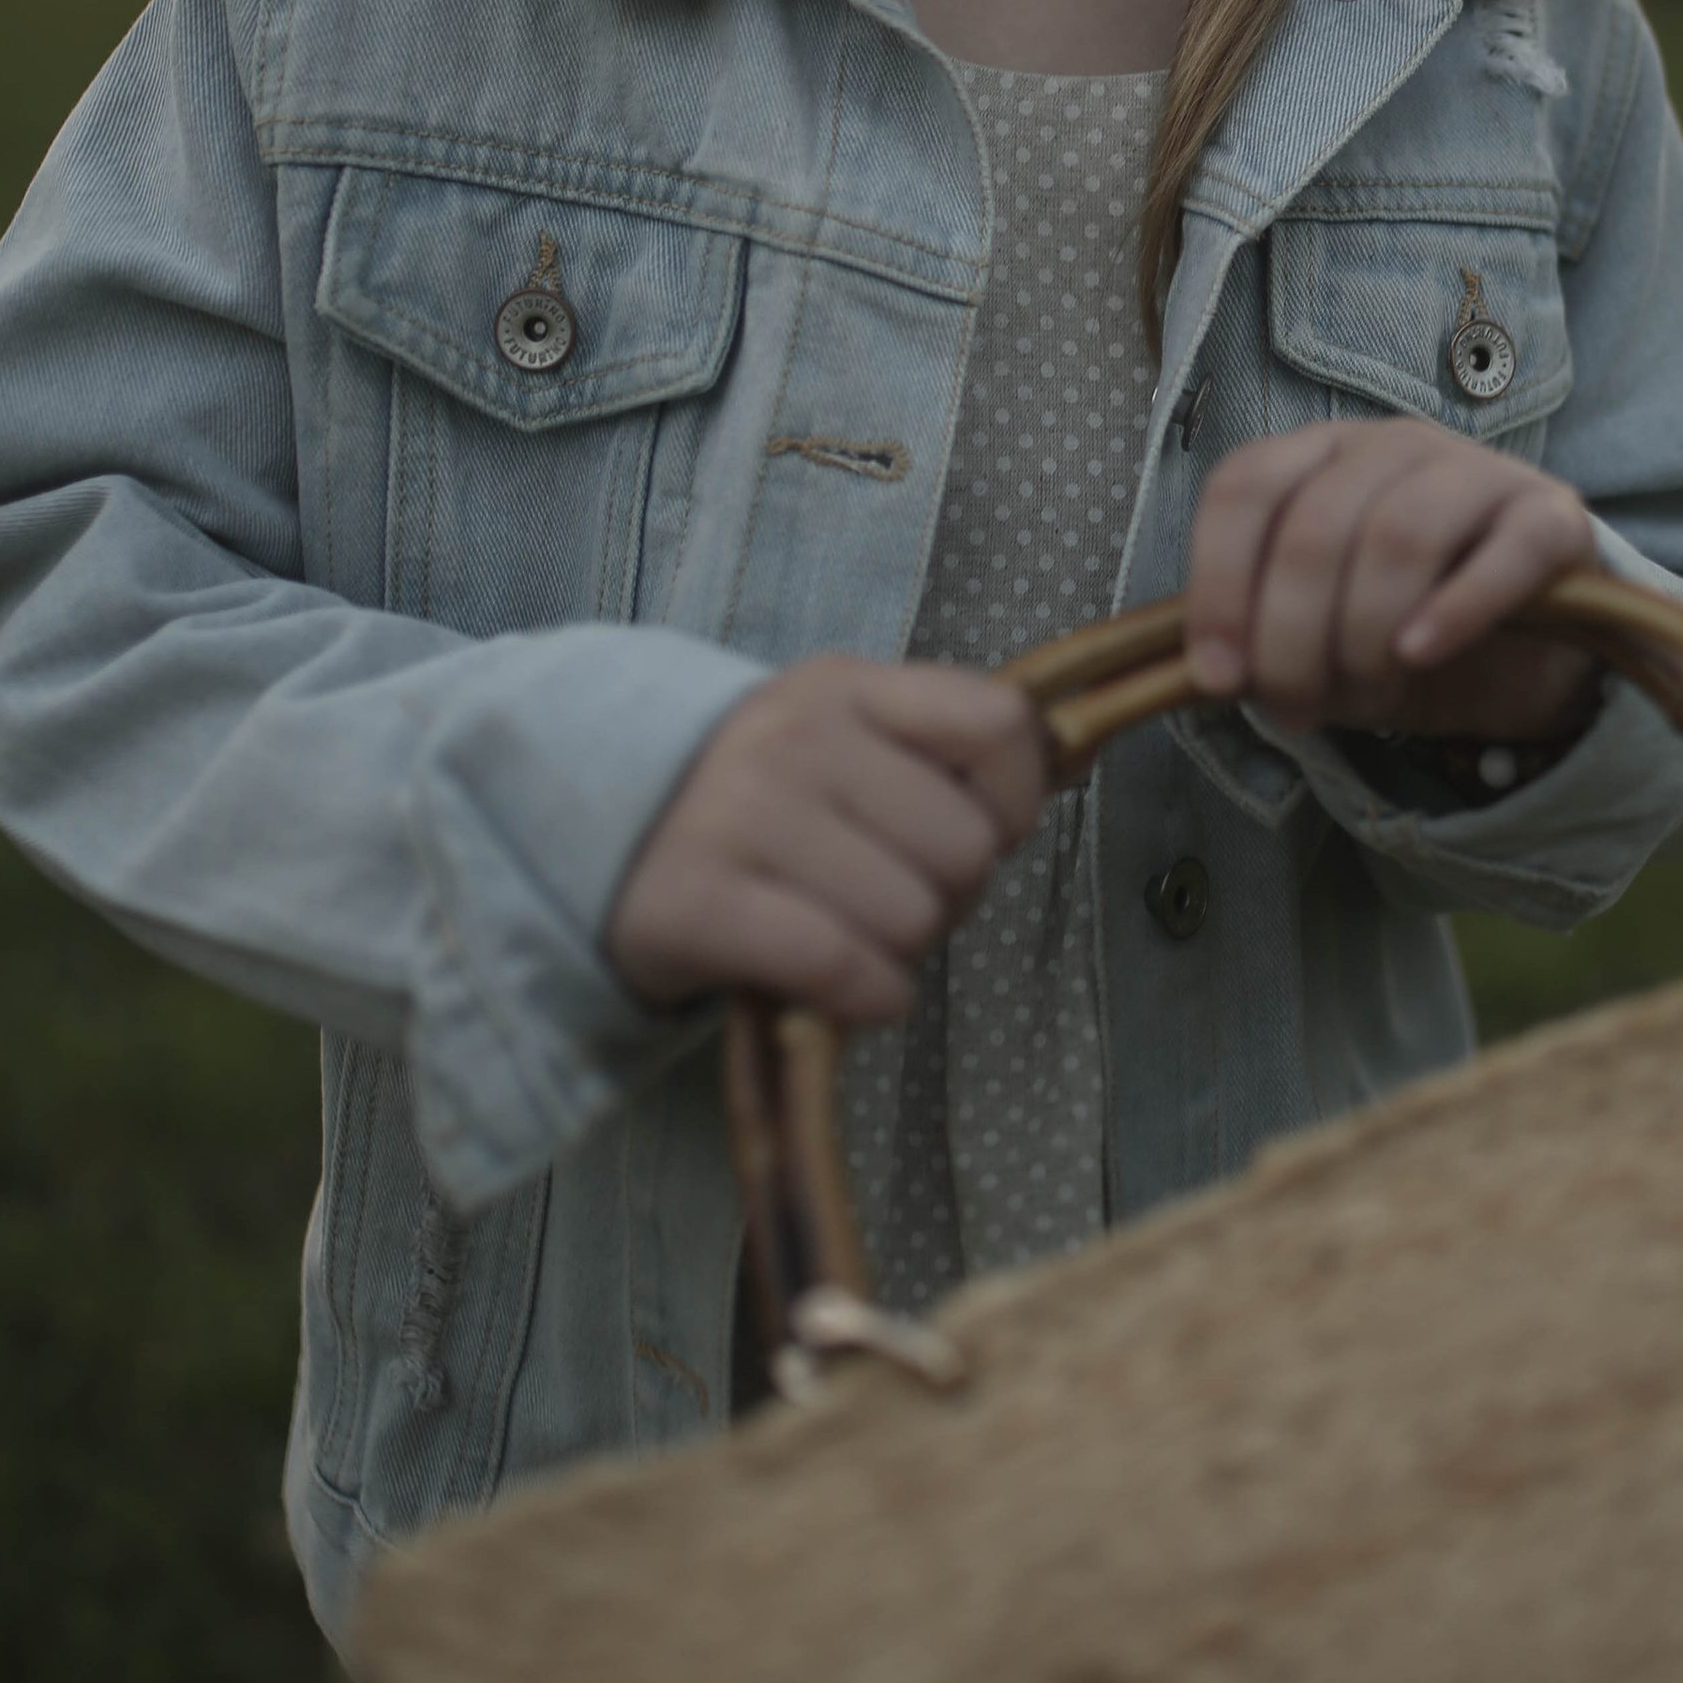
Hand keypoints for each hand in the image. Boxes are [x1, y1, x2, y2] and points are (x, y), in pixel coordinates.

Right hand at [604, 657, 1046, 1016]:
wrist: (599, 838)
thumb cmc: (757, 801)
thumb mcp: (845, 738)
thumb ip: (944, 747)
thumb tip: (1084, 751)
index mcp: (842, 685)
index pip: (998, 725)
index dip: (1014, 798)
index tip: (977, 831)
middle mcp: (791, 738)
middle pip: (963, 846)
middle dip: (948, 895)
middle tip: (892, 900)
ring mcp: (737, 817)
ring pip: (910, 916)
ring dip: (900, 953)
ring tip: (850, 935)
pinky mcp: (695, 905)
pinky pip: (842, 967)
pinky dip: (868, 997)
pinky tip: (847, 989)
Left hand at [1184, 419, 1599, 746]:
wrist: (1527, 650)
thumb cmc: (1402, 628)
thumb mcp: (1318, 638)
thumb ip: (1264, 640)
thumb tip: (1217, 673)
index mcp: (1320, 455)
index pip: (1246, 488)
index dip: (1219, 585)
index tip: (1218, 676)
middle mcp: (1392, 445)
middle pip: (1316, 528)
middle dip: (1292, 638)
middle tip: (1296, 709)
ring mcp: (1476, 471)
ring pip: (1400, 534)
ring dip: (1366, 635)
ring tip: (1368, 695)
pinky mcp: (1552, 515)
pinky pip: (1508, 550)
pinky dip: (1459, 608)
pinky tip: (1423, 653)